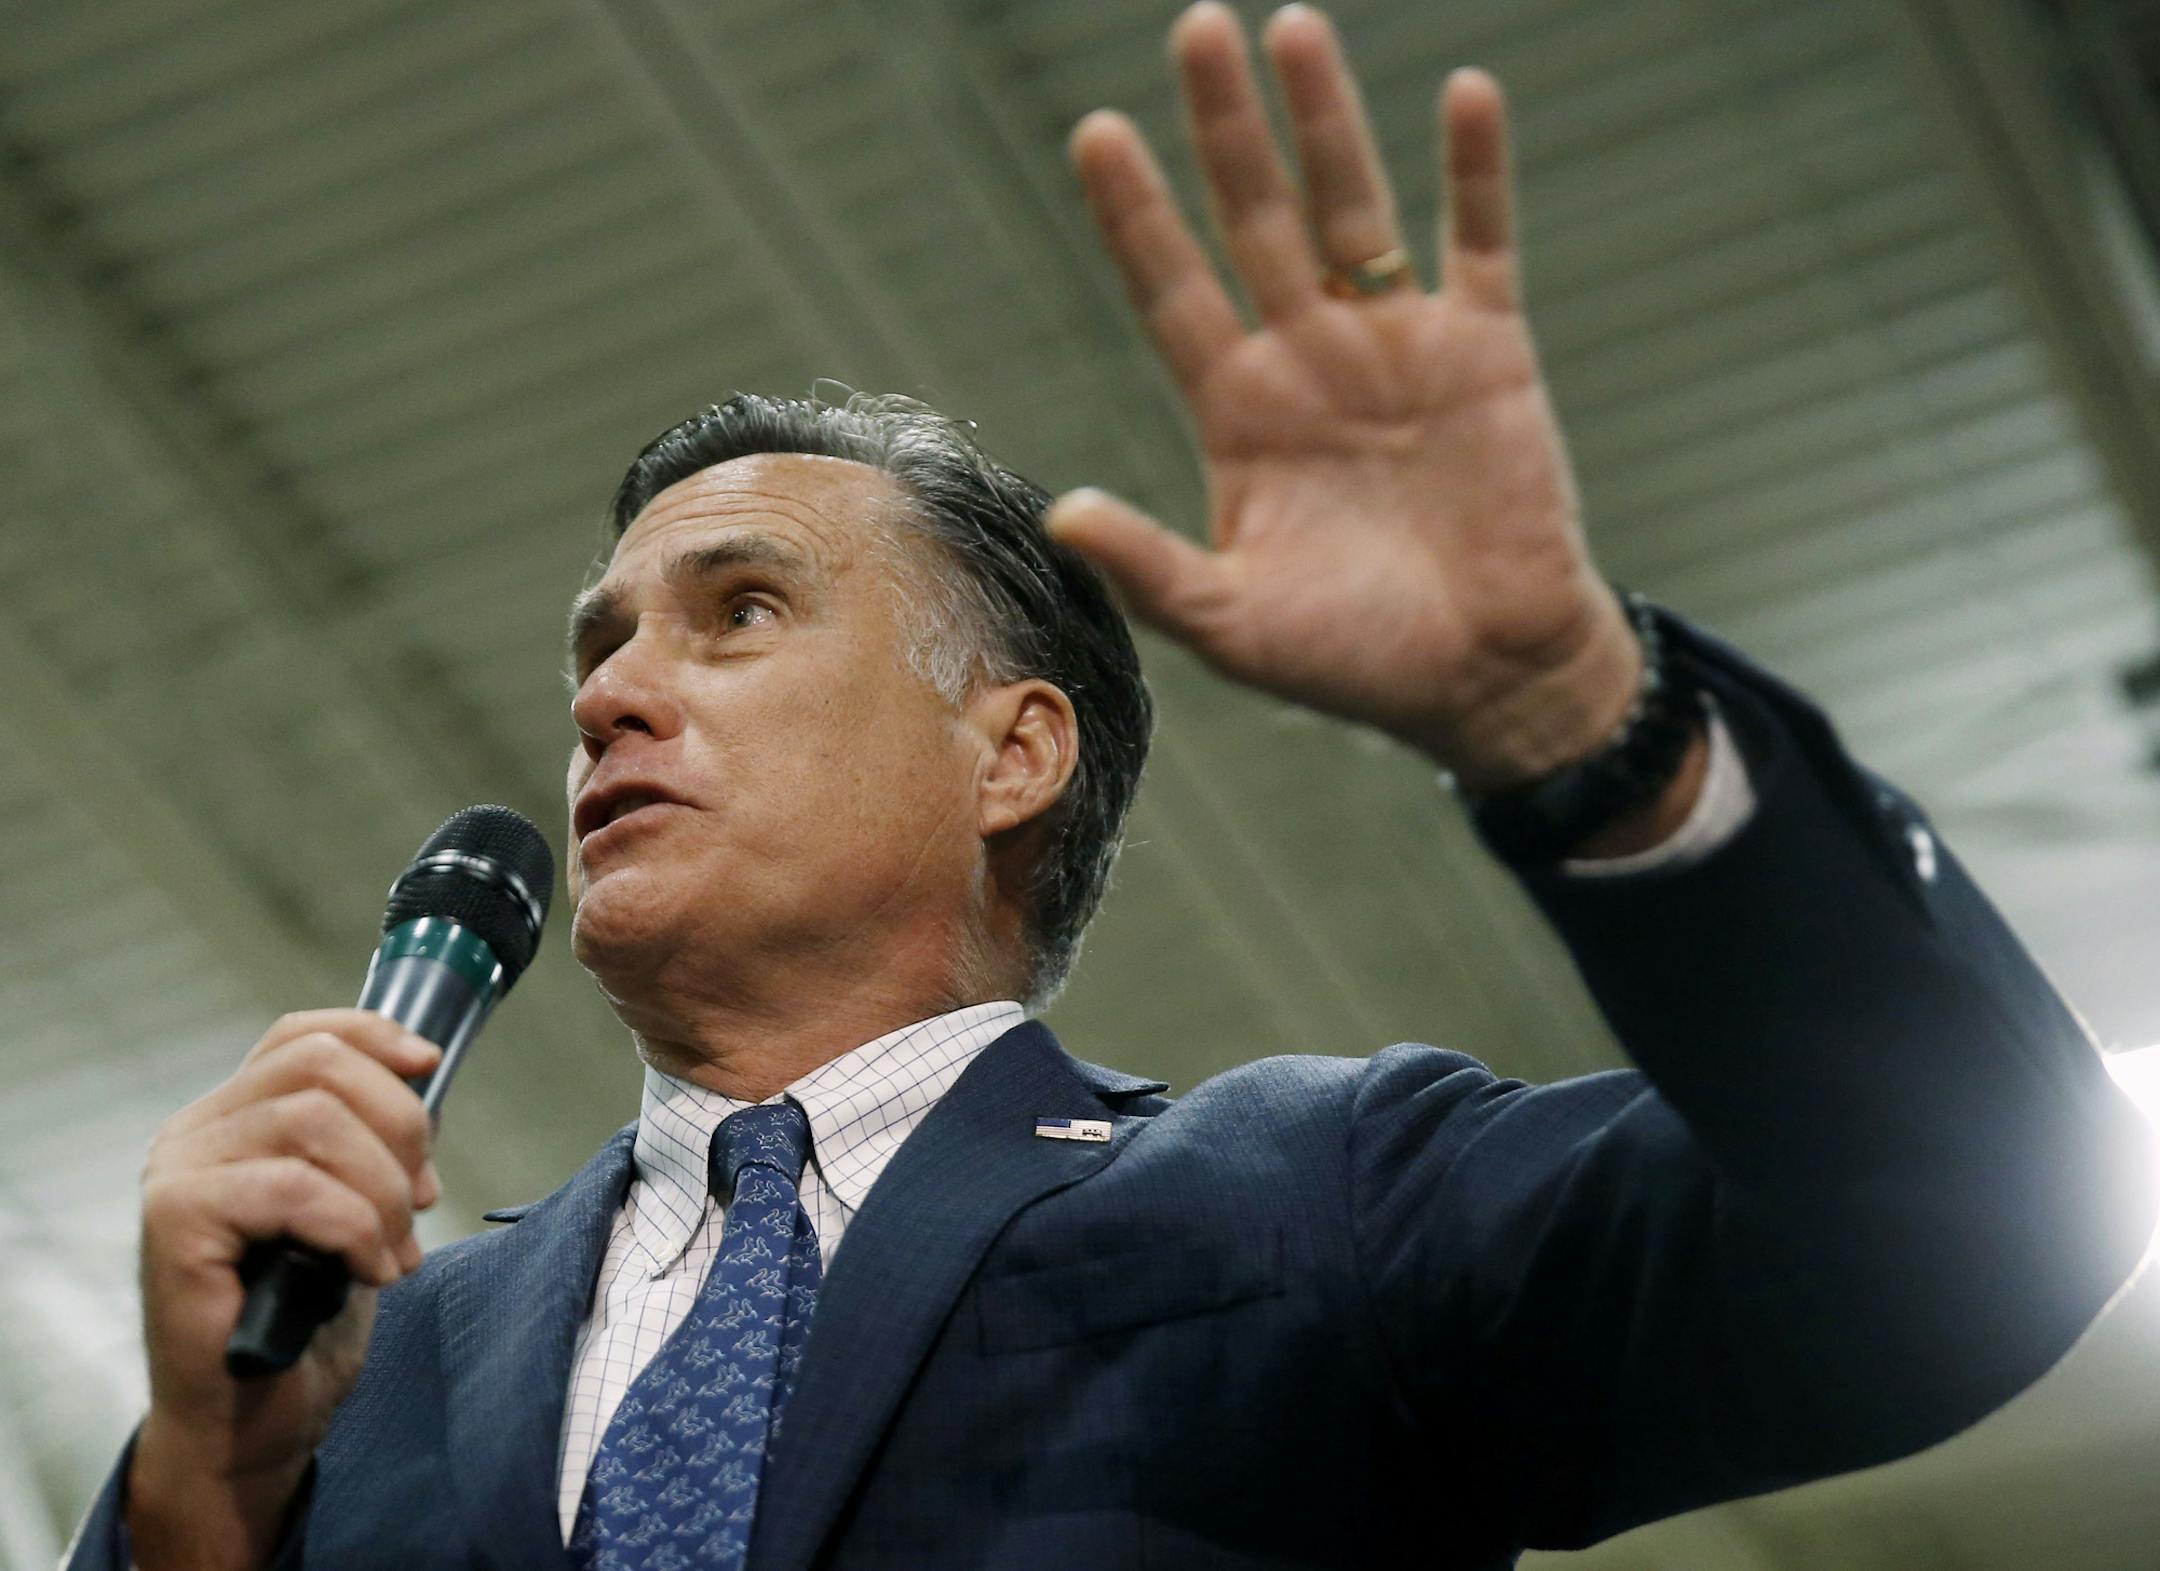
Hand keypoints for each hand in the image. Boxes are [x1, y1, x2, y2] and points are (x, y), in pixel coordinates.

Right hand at [128, 1011, 440, 1570]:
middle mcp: (194, 1133)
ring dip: (382, 1189)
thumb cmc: (301, 1320)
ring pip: (315, 1121)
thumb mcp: (354, 1209)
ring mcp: (178, 1174)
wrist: (253, 1422)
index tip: (430, 1065)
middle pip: (319, 1067)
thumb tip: (422, 1087)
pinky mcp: (176, 1221)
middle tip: (420, 1200)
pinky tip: (368, 1271)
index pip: (301, 1035)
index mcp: (233, 1120)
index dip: (373, 1035)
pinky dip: (354, 1227)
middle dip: (399, 1124)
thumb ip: (370, 1145)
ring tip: (395, 1251)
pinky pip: (295, 1187)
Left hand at [1051, 2, 1641, 789]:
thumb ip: (1152, 569)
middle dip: (1224, 129)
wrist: (1487, 680)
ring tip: (1294, 29)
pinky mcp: (1486, 351)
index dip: (1137, 213)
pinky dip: (1475, 174)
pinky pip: (1479, 242)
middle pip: (1253, 220)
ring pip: (1352, 208)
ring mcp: (1397, 346)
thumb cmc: (1353, 662)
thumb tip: (1061, 512)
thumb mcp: (1235, 626)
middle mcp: (1308, 359)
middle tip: (1195, 29)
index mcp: (1239, 414)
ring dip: (1327, 120)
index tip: (1097, 131)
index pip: (1171, 289)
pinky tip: (1466, 95)